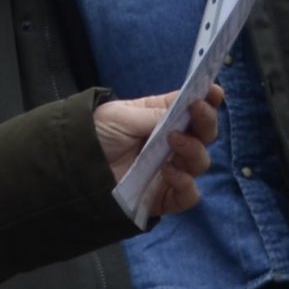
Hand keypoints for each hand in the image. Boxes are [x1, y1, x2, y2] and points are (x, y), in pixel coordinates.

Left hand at [94, 84, 220, 222]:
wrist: (73, 168)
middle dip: (206, 121)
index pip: (192, 109)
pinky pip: (189, 194)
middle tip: (197, 110)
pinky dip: (185, 183)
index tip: (215, 92)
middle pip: (204, 134)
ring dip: (193, 149)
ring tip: (172, 140)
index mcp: (161, 118)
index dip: (207, 100)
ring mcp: (172, 170)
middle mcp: (172, 143)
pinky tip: (168, 171)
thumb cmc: (95, 134)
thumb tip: (185, 105)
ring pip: (200, 162)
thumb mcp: (120, 116)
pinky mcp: (166, 196)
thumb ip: (154, 113)